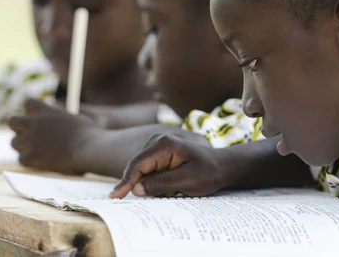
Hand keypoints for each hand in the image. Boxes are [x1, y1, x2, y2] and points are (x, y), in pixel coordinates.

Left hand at [9, 99, 96, 174]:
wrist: (88, 149)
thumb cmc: (89, 134)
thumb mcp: (74, 119)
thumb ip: (60, 118)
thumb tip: (57, 120)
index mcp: (44, 109)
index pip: (29, 104)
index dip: (33, 112)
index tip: (41, 120)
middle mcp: (33, 122)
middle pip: (13, 121)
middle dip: (20, 128)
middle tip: (32, 137)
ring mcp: (29, 139)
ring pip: (14, 142)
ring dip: (24, 147)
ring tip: (40, 153)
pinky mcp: (28, 157)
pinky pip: (22, 159)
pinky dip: (31, 162)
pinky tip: (44, 163)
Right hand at [110, 134, 230, 198]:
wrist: (223, 166)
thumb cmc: (209, 172)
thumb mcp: (187, 181)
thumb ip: (161, 184)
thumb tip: (136, 189)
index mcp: (163, 144)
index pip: (138, 164)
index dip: (126, 182)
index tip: (115, 196)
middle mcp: (157, 141)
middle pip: (137, 167)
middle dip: (142, 185)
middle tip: (159, 197)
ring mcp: (157, 146)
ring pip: (143, 171)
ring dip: (152, 185)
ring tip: (174, 190)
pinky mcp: (159, 154)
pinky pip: (150, 171)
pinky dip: (157, 183)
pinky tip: (173, 187)